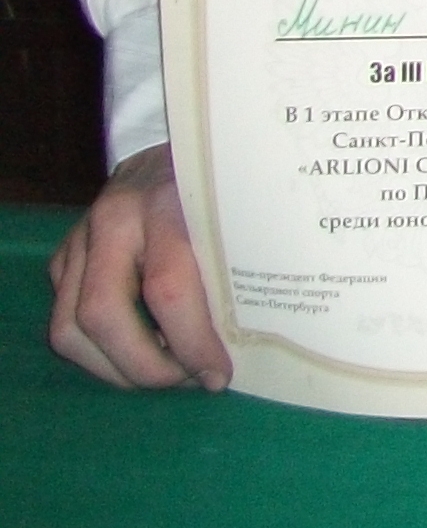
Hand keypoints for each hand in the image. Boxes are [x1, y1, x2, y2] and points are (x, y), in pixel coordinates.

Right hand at [44, 145, 230, 391]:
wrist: (172, 146)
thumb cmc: (218, 184)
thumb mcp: (237, 209)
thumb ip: (241, 263)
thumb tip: (262, 338)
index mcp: (167, 203)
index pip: (169, 288)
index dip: (192, 342)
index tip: (218, 374)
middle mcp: (114, 219)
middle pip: (103, 315)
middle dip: (145, 366)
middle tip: (187, 380)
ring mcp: (79, 238)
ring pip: (69, 328)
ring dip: (114, 368)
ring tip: (163, 373)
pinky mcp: (63, 256)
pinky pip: (64, 320)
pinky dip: (98, 350)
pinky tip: (138, 351)